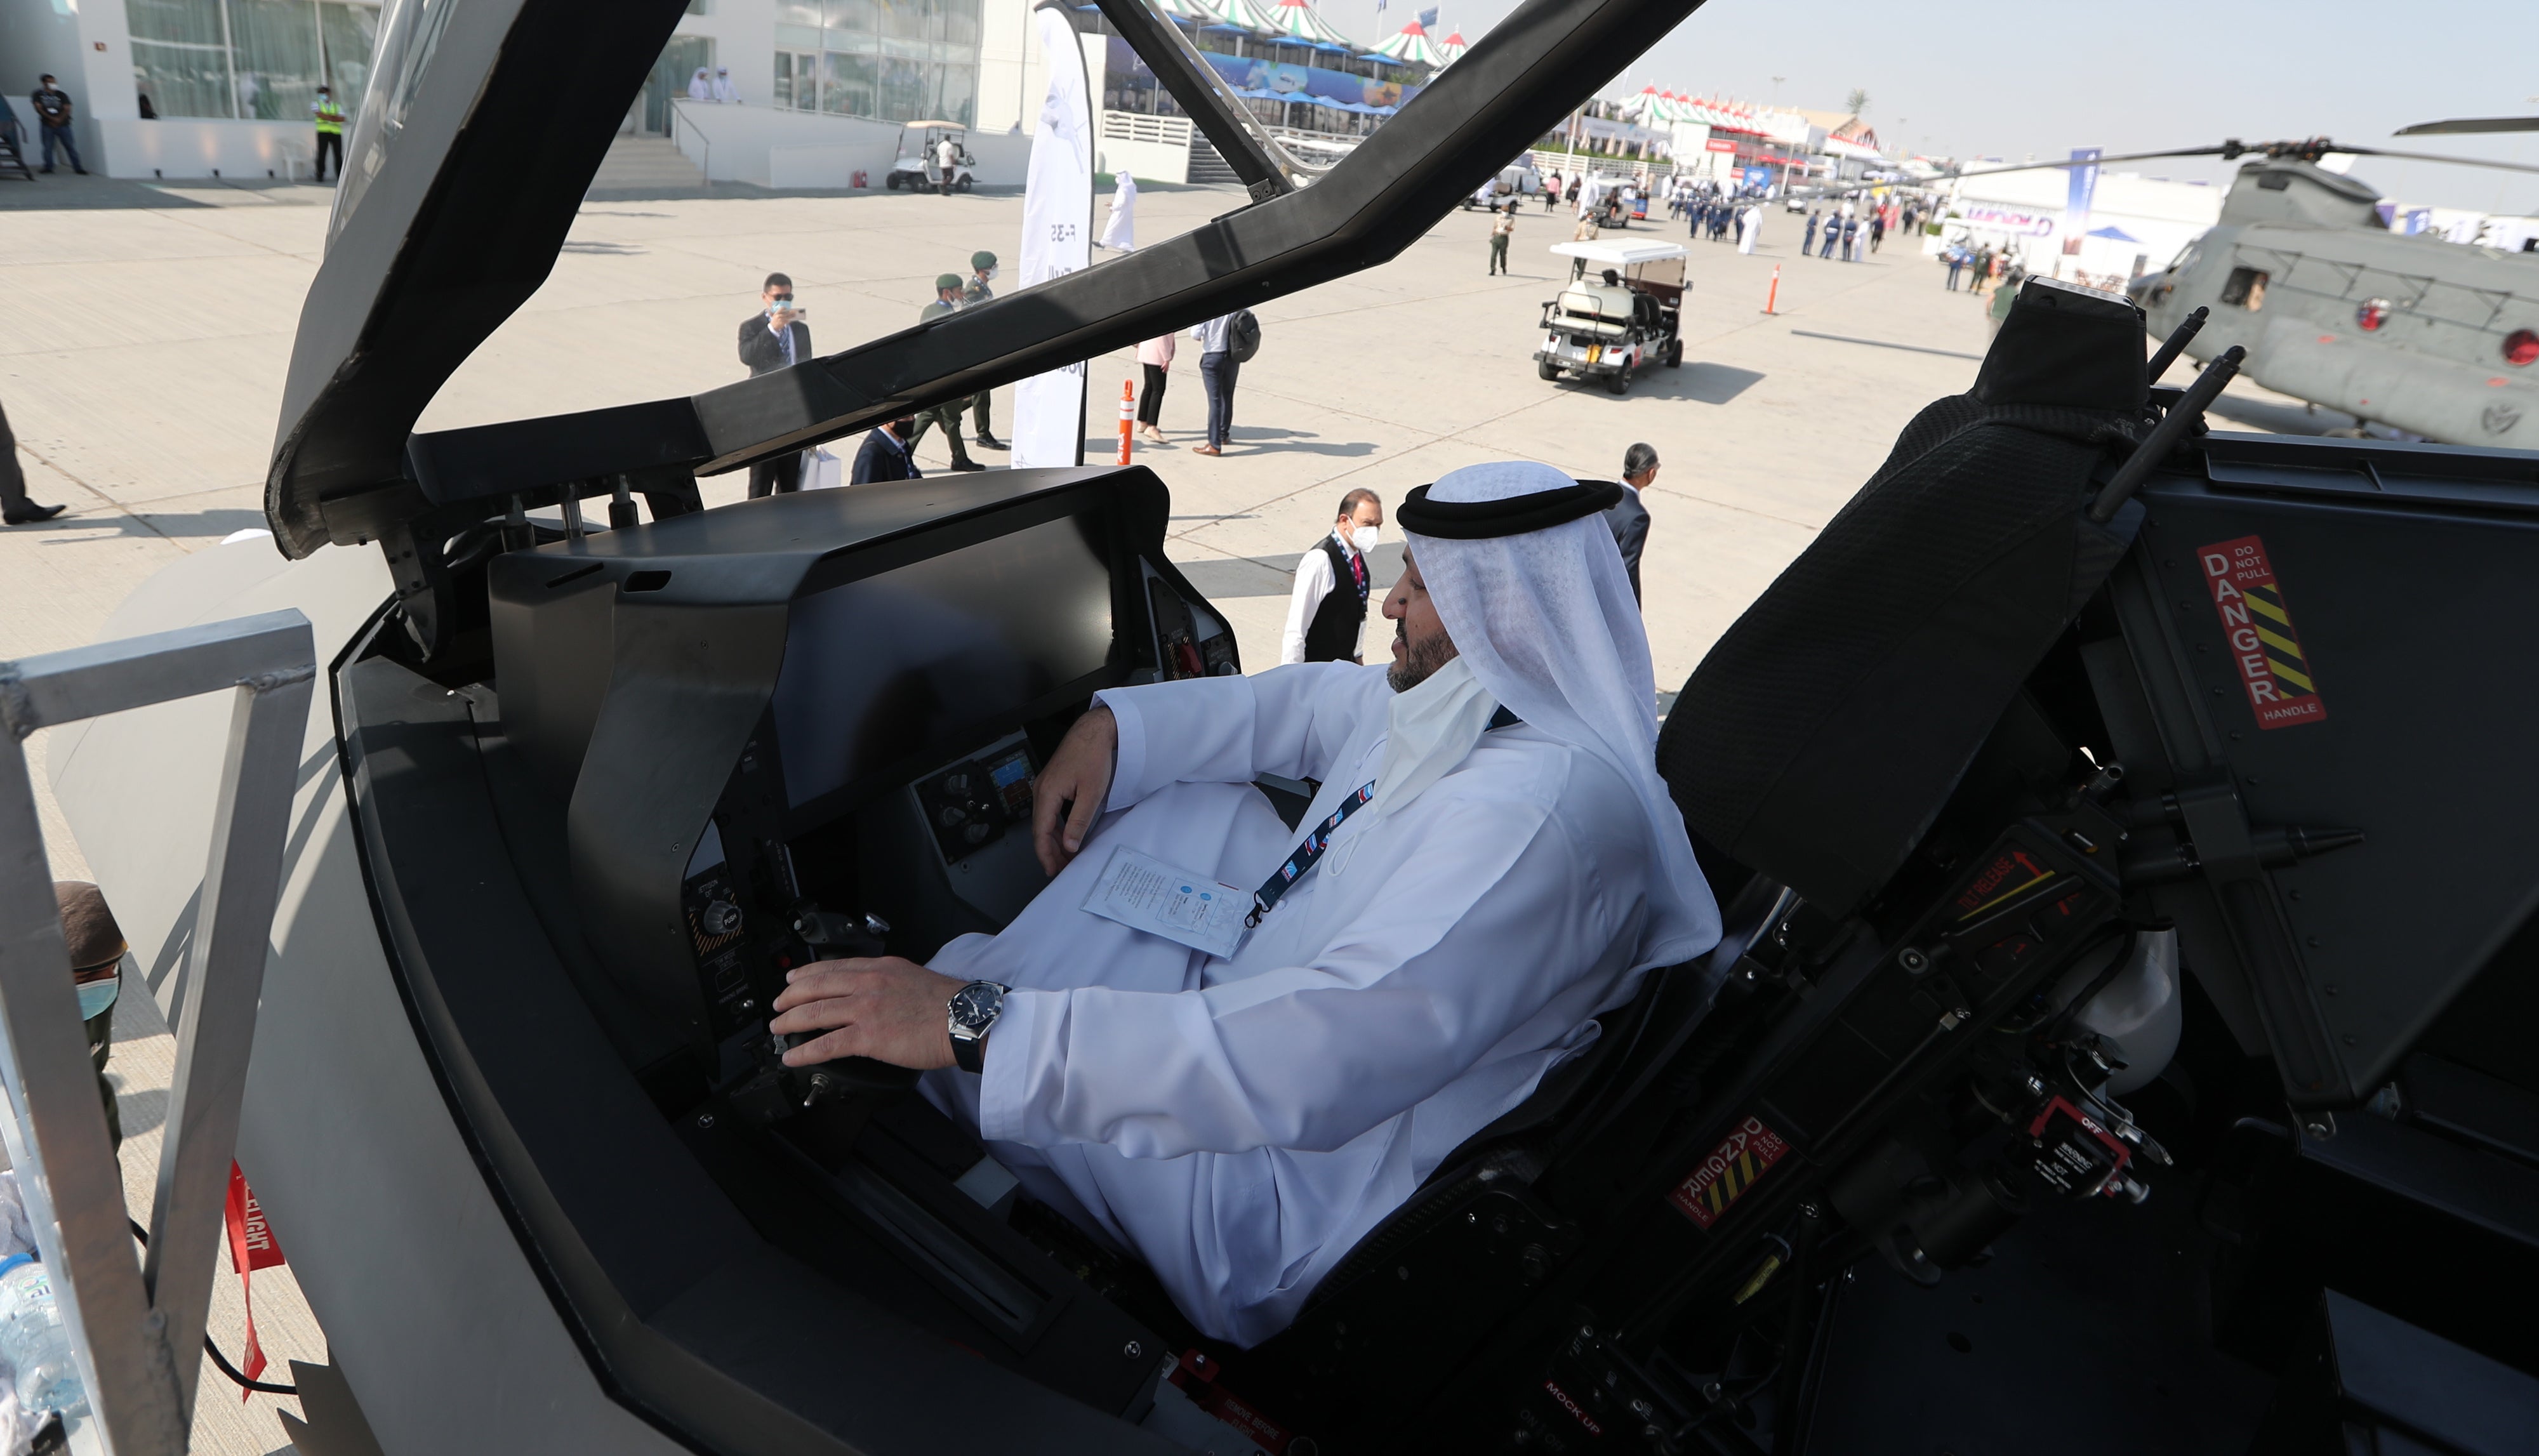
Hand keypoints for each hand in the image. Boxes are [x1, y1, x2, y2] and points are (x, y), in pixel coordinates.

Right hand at [770, 307, 797, 330]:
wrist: (772, 327)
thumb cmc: (774, 321)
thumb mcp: (775, 315)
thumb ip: (779, 313)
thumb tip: (786, 311)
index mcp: (776, 313)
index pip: (781, 308)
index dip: (785, 308)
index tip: (787, 308)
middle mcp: (779, 315)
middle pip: (786, 312)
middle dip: (791, 312)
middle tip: (794, 311)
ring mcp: (781, 319)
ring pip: (788, 317)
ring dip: (792, 316)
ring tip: (794, 315)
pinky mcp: (783, 323)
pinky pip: (787, 320)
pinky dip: (790, 320)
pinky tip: (792, 319)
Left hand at [770, 956, 966, 1069]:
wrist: (964, 1019)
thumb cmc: (947, 1003)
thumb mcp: (913, 977)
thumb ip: (889, 981)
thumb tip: (876, 992)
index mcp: (880, 968)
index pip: (833, 967)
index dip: (806, 974)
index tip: (794, 980)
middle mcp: (868, 983)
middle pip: (816, 986)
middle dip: (790, 997)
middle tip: (778, 1005)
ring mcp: (866, 1009)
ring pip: (815, 1013)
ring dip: (790, 1021)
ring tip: (777, 1029)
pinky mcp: (868, 1036)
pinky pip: (826, 1043)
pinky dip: (804, 1051)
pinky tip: (792, 1056)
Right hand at [1033, 704, 1116, 875]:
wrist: (1093, 732)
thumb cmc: (1092, 756)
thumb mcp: (1091, 793)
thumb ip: (1079, 822)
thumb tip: (1070, 846)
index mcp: (1047, 793)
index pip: (1041, 832)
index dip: (1046, 854)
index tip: (1052, 869)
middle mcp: (1040, 790)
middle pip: (1040, 829)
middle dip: (1049, 851)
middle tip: (1060, 868)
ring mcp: (1044, 786)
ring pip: (1044, 821)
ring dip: (1053, 841)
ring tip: (1064, 857)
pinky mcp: (1051, 784)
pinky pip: (1049, 812)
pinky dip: (1056, 827)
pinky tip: (1065, 837)